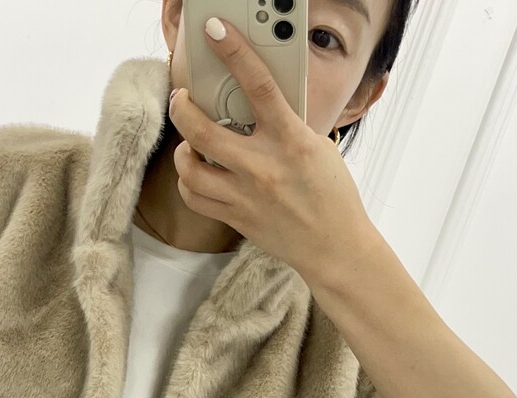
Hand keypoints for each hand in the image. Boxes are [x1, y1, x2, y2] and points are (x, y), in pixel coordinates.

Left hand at [168, 17, 373, 285]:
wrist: (335, 247)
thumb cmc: (332, 195)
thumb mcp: (318, 147)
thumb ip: (288, 125)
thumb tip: (261, 105)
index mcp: (290, 140)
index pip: (258, 85)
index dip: (235, 52)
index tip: (217, 32)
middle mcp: (263, 167)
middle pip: (202, 130)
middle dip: (182, 107)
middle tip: (181, 99)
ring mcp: (246, 196)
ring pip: (190, 168)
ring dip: (182, 150)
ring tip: (188, 144)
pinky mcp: (237, 219)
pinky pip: (195, 197)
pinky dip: (188, 182)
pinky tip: (196, 174)